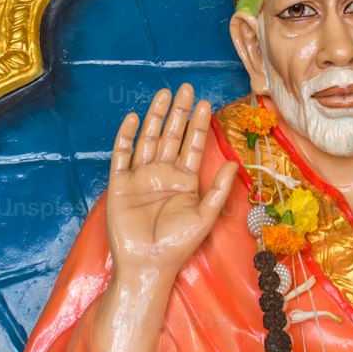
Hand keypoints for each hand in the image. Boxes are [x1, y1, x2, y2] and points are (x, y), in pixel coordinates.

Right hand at [106, 84, 236, 280]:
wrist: (147, 264)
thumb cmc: (177, 245)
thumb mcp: (205, 217)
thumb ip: (218, 190)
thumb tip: (232, 163)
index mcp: (184, 181)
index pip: (192, 145)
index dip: (198, 124)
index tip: (204, 102)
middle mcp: (162, 174)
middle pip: (171, 135)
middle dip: (178, 112)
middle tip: (185, 87)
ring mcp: (140, 177)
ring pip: (148, 139)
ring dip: (156, 116)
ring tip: (164, 94)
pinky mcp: (120, 184)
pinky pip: (122, 155)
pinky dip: (127, 136)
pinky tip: (135, 119)